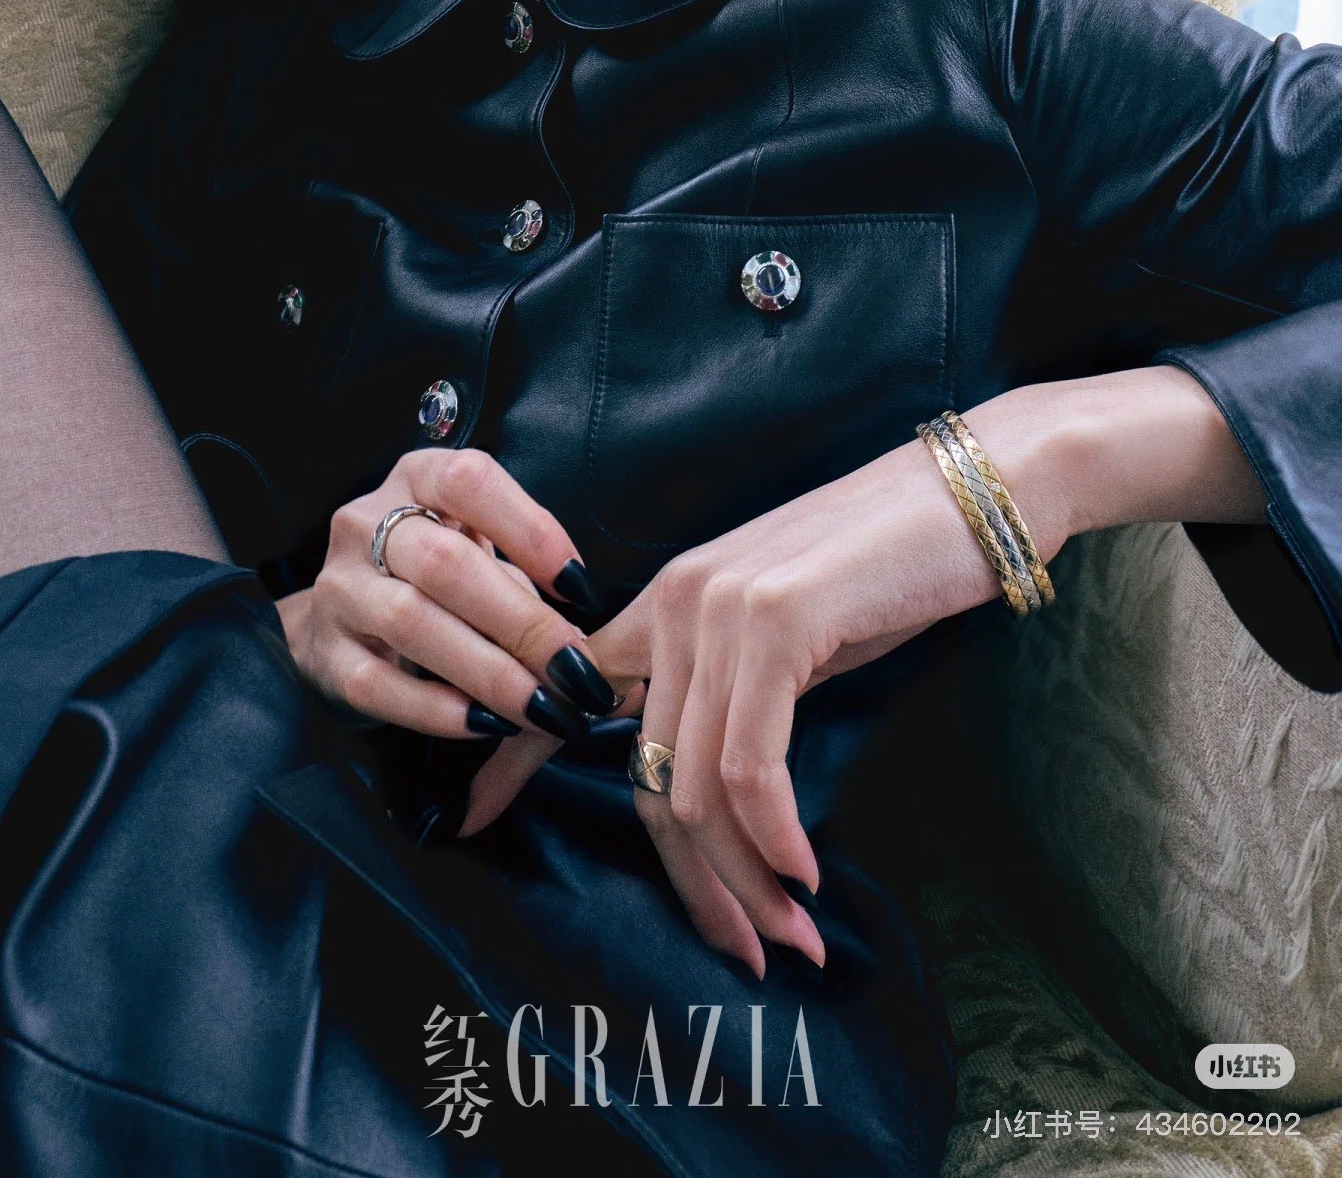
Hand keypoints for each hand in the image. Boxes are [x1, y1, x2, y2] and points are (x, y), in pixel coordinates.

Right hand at [276, 447, 623, 746]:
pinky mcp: (323, 653)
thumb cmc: (432, 578)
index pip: (469, 482)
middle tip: (575, 671)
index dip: (531, 530)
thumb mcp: (478, 553)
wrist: (338, 619)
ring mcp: (339, 588)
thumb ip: (530, 584)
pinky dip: (437, 709)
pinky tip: (486, 726)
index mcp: (415, 478)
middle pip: (444, 563)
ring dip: (488, 671)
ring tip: (543, 707)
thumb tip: (595, 653)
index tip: (581, 587)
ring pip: (410, 623)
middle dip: (521, 621)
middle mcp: (365, 522)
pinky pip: (378, 684)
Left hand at [459, 391, 1077, 977]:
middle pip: (651, 778)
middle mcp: (676, 602)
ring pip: (698, 787)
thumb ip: (735, 694)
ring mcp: (720, 610)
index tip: (471, 819)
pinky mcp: (775, 623)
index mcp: (666, 602)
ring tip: (792, 936)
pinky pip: (752, 767)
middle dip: (694, 884)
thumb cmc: (889, 566)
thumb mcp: (786, 632)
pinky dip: (776, 837)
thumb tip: (718, 798)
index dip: (512, 760)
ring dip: (747, 881)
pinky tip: (805, 874)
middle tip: (743, 952)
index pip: (568, 689)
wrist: (972, 490)